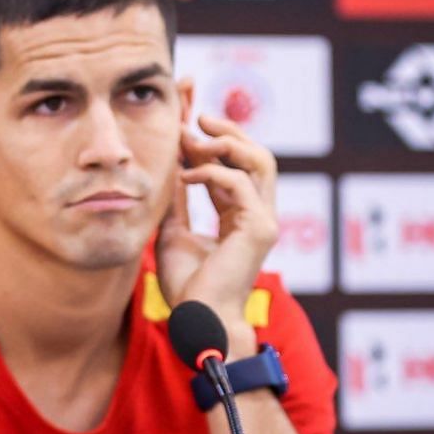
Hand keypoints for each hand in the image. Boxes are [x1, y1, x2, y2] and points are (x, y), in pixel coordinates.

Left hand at [155, 113, 278, 355]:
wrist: (198, 317)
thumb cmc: (188, 284)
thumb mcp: (173, 231)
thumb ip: (177, 201)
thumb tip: (169, 168)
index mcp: (241, 214)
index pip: (234, 164)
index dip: (215, 138)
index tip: (189, 116)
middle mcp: (258, 213)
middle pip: (256, 155)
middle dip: (228, 130)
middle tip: (197, 116)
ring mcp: (264, 219)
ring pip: (260, 161)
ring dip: (226, 143)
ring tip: (195, 138)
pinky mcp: (260, 228)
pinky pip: (241, 184)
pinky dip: (212, 172)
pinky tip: (186, 174)